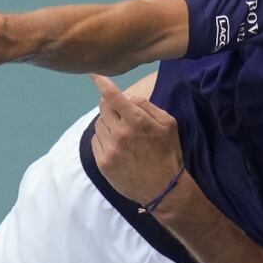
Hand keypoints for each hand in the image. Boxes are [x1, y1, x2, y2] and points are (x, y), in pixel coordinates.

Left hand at [89, 74, 184, 208]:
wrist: (163, 189)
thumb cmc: (169, 153)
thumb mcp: (168, 124)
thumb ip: (147, 106)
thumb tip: (127, 97)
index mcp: (136, 121)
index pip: (113, 96)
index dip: (101, 82)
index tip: (93, 74)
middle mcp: (119, 133)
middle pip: (103, 108)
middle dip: (110, 106)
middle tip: (120, 113)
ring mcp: (109, 148)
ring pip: (99, 124)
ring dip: (107, 123)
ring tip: (122, 134)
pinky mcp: (102, 162)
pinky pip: (96, 141)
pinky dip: (103, 139)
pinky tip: (116, 146)